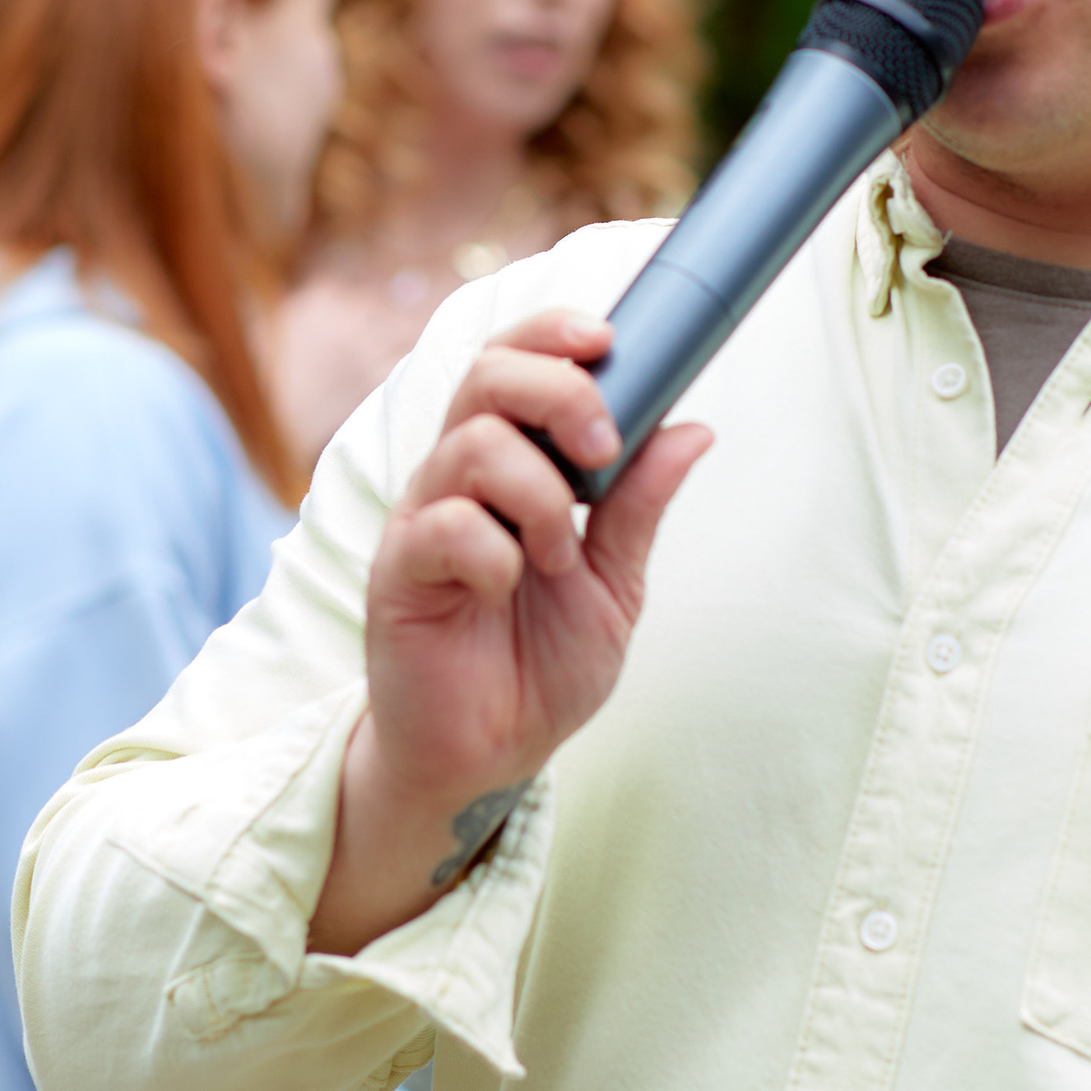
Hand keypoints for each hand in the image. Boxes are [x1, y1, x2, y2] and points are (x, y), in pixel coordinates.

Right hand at [312, 309, 709, 954]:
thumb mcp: (614, 583)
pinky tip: (506, 591)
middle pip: (487, 375)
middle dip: (558, 392)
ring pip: (473, 445)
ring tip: (558, 555)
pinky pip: (445, 527)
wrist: (489, 756)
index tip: (610, 339)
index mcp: (508, 465)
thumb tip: (693, 428)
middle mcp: (457, 477)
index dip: (553, 333)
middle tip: (601, 449)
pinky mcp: (398, 572)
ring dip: (539, 494)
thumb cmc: (541, 665)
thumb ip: (640, 507)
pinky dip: (496, 554)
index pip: (514, 361)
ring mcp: (423, 520)